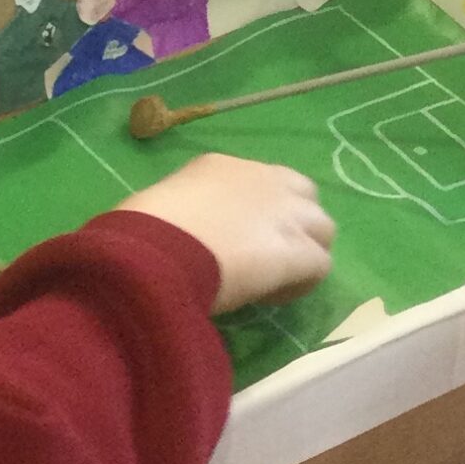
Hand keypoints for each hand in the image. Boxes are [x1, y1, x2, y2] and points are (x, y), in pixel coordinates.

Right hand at [119, 153, 334, 312]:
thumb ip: (187, 212)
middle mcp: (262, 179)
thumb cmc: (142, 232)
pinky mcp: (298, 250)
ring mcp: (285, 213)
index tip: (235, 239)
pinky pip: (319, 265)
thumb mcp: (163, 206)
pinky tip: (272, 297)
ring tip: (275, 280)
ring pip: (322, 228)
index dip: (256, 212)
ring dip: (305, 250)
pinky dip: (301, 282)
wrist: (156, 252)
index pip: (260, 181)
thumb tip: (187, 234)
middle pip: (303, 196)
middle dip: (294, 222)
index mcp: (221, 166)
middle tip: (266, 256)